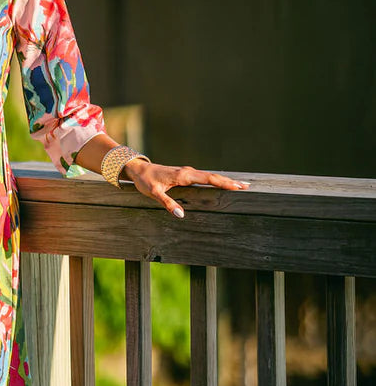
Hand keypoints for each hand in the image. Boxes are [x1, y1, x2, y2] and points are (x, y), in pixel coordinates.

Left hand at [125, 160, 249, 218]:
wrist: (139, 169)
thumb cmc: (146, 181)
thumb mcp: (154, 194)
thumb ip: (167, 203)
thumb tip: (181, 215)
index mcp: (184, 176)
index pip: (208, 179)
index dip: (223, 183)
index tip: (237, 186)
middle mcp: (188, 172)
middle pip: (213, 177)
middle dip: (230, 182)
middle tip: (247, 186)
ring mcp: (188, 173)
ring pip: (210, 176)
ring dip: (225, 180)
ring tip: (240, 185)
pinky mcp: (186, 175)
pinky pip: (204, 177)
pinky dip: (215, 180)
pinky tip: (221, 184)